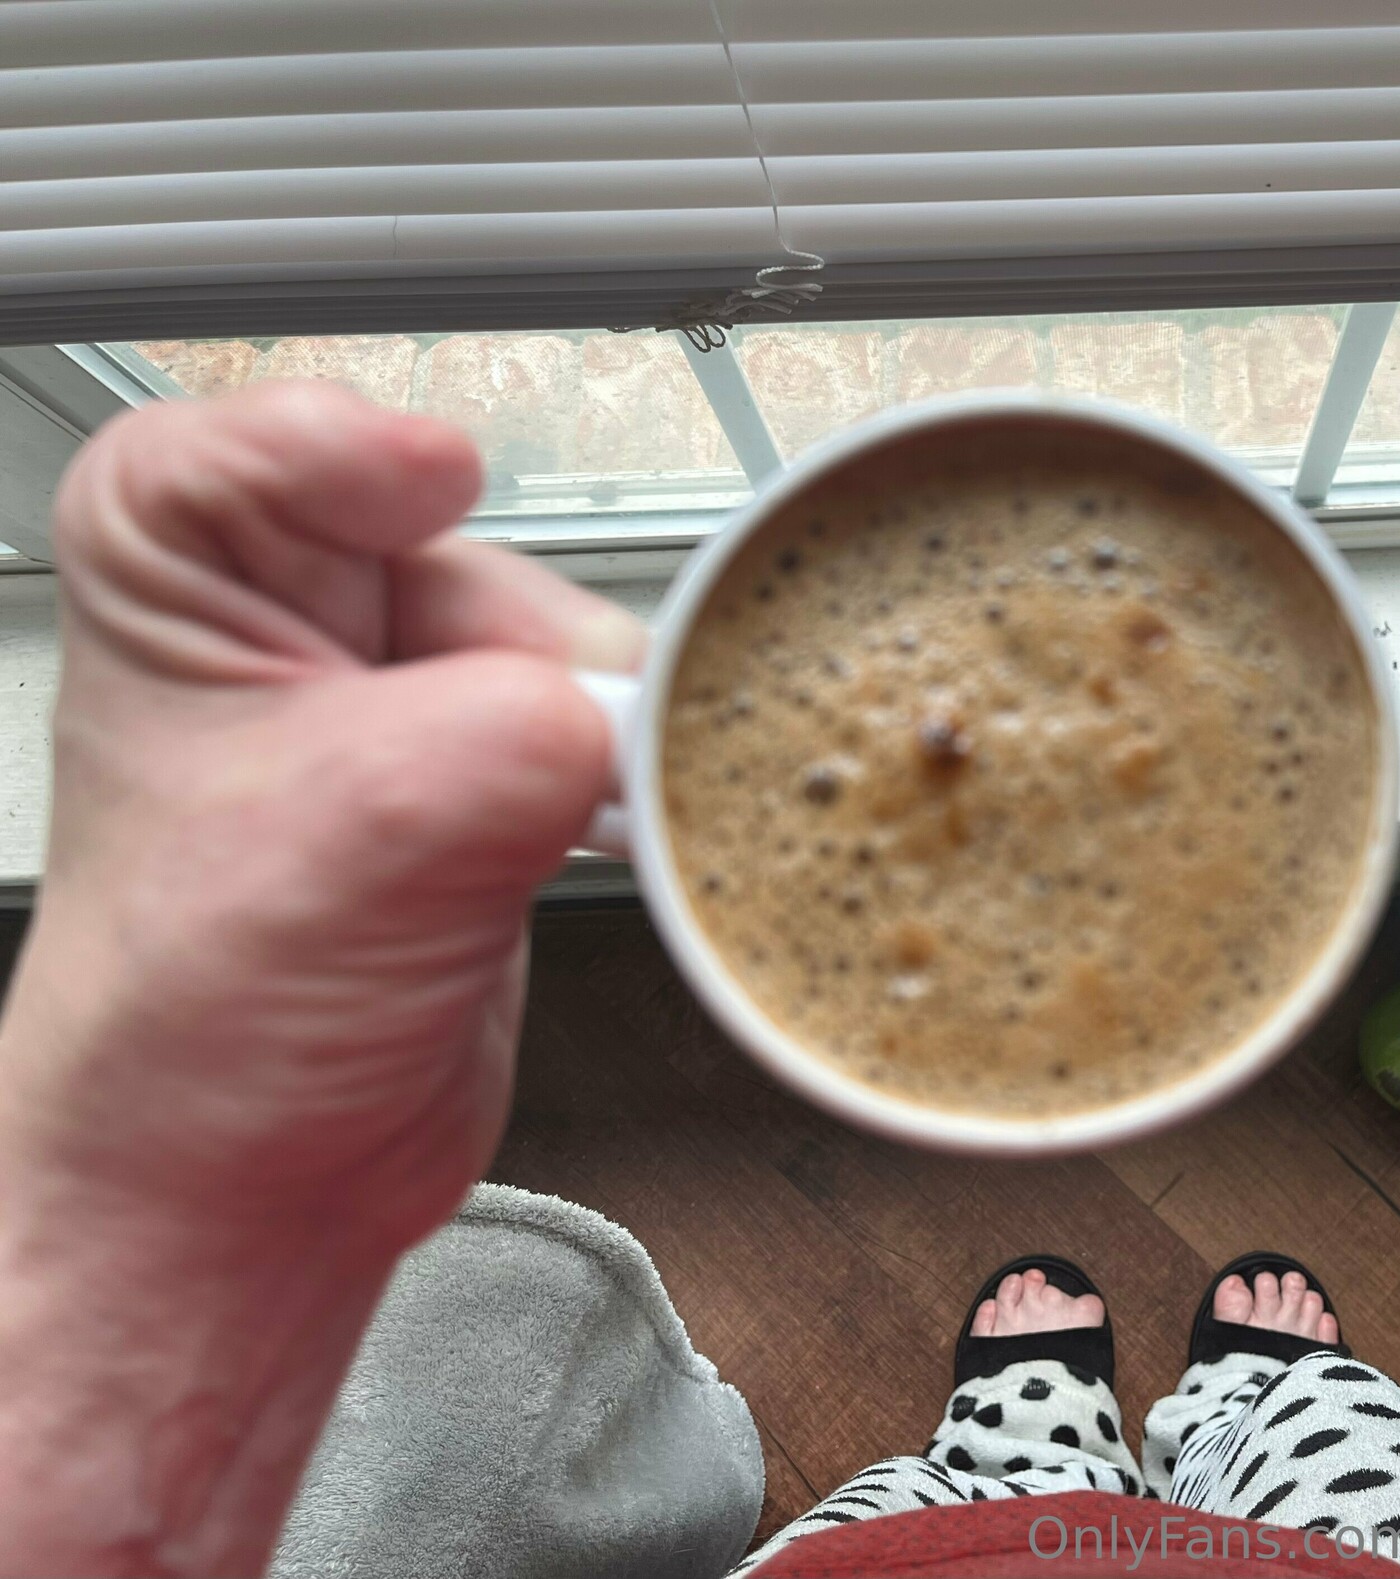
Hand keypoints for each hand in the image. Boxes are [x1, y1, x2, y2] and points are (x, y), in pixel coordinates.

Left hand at [0, 382, 644, 1575]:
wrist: (259, 1182)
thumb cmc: (201, 1029)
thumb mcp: (364, 833)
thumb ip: (527, 733)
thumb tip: (666, 715)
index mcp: (183, 575)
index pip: (289, 430)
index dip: (377, 468)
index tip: (448, 507)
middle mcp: (294, 623)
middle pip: (477, 551)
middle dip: (527, 661)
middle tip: (533, 759)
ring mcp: (402, 702)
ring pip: (564, 647)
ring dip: (594, 738)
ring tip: (553, 829)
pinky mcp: (490, 778)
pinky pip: (600, 731)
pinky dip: (627, 782)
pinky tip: (595, 841)